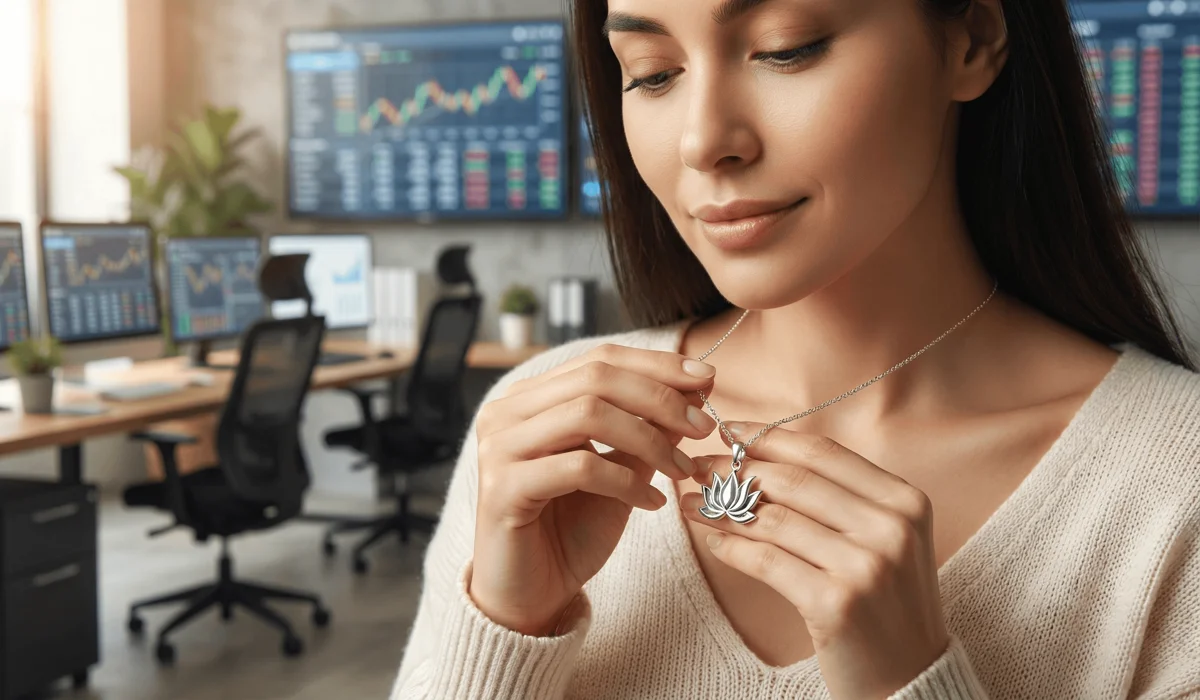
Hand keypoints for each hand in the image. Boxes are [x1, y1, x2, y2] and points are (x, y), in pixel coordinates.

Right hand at [469, 344, 718, 635]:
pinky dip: (626, 481)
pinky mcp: (502, 488)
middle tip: (704, 427)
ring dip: (649, 439)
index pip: (598, 360)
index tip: (708, 379)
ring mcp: (499, 447)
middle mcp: (506, 413)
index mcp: (530, 398)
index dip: (656, 365)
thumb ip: (646, 428)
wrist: (529, 596)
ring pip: (588, 414)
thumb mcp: (621, 468)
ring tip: (681, 470)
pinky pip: (579, 467)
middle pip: (595, 378)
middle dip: (660, 398)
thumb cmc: (572, 528)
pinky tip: (652, 503)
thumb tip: (694, 389)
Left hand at [681, 421, 948, 699]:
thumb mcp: (882, 539)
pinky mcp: (836, 603)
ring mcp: (865, 565)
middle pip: (793, 480)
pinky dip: (733, 549)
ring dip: (723, 508)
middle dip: (735, 469)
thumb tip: (758, 456)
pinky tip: (715, 543)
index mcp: (904, 500)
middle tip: (697, 467)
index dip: (768, 437)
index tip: (728, 432)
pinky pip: (767, 561)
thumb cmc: (885, 603)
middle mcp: (890, 527)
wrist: (912, 677)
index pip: (823, 453)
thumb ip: (837, 498)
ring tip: (693, 503)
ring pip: (774, 519)